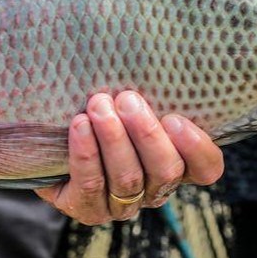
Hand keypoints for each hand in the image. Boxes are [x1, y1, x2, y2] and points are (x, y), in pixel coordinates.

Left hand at [35, 92, 223, 224]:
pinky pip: (91, 186)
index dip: (197, 148)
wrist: (48, 141)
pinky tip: (79, 126)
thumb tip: (155, 48)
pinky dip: (86, 154)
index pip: (207, 169)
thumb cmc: (100, 108)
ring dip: (114, 140)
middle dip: (147, 135)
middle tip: (127, 99)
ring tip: (98, 105)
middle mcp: (155, 189)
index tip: (175, 118)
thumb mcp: (128, 98)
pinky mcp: (87, 209)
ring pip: (129, 179)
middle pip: (166, 172)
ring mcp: (122, 204)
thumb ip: (147, 88)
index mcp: (176, 163)